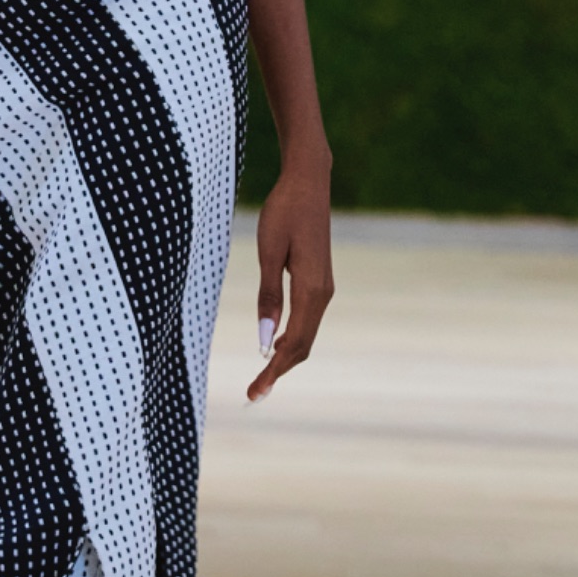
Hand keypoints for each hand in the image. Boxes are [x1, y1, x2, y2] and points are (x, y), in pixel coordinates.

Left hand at [249, 159, 333, 400]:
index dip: (273, 372)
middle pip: (302, 346)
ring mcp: (324, 288)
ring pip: (306, 335)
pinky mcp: (319, 281)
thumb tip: (264, 338)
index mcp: (312, 290)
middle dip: (278, 372)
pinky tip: (273, 345)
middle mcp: (324, 294)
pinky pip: (307, 320)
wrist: (308, 182)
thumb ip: (269, 296)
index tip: (254, 393)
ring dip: (285, 358)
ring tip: (261, 377)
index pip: (293, 344)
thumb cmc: (284, 212)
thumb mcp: (269, 252)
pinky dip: (291, 339)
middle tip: (253, 394)